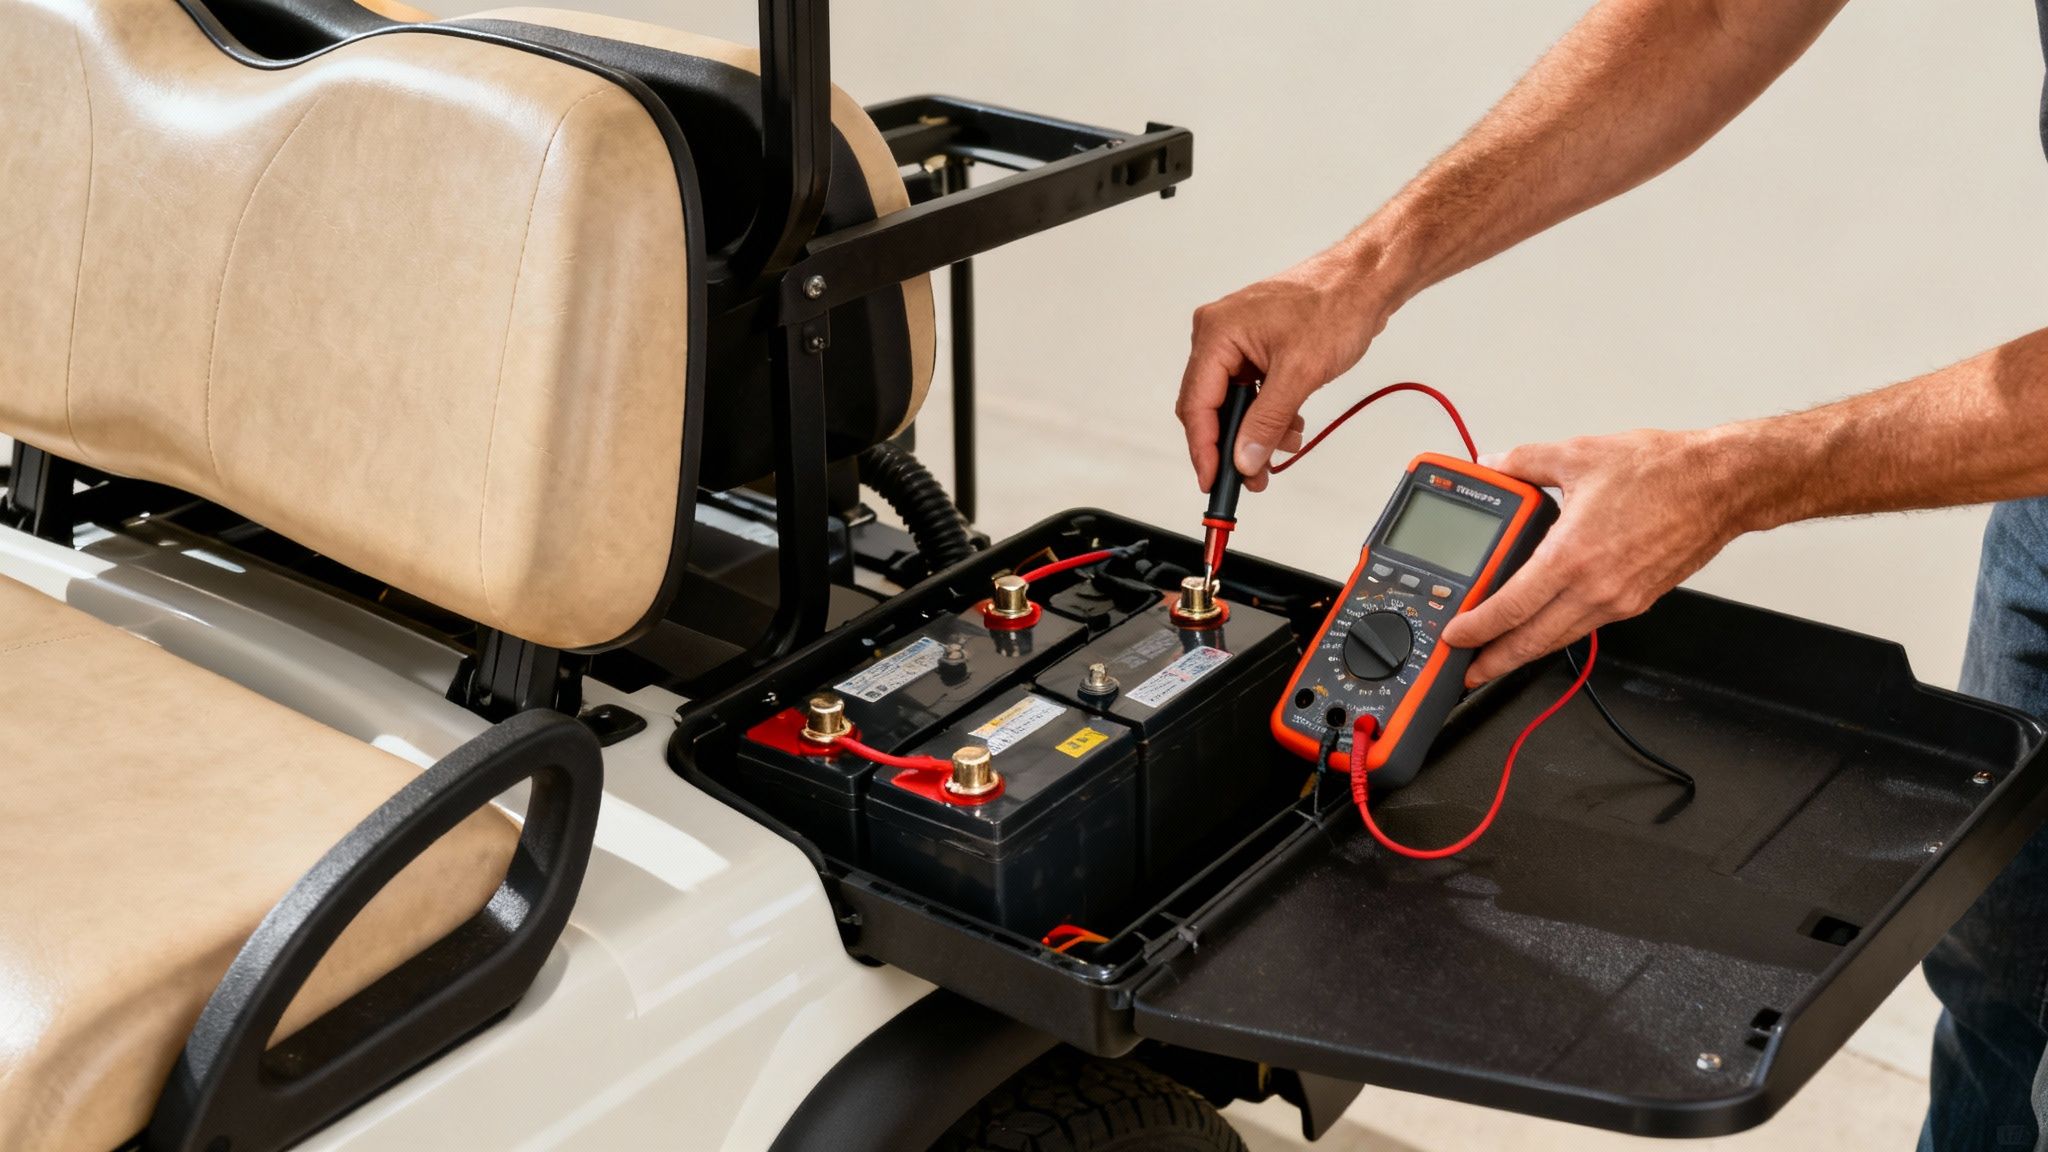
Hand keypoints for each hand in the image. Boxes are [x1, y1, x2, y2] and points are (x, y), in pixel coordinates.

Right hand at [1177, 247, 1392, 492]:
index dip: (1204, 448)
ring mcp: (1237, 340)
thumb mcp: (1300, 372)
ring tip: (1281, 446)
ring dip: (1254, 430)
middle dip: (1232, 444)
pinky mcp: (1255, 347)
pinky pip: (1249, 390)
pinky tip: (1288, 425)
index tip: (1213, 480)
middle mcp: (1219, 334)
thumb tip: (1245, 457)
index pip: (1197, 403)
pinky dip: (1266, 413)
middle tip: (1250, 476)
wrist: (1365, 282)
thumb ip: (1267, 421)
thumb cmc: (1336, 304)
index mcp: (1217, 332)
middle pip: (1209, 406)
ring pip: (1231, 402)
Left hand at [1439, 428, 1752, 685]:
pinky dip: (1558, 632)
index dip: (1478, 628)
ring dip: (1525, 652)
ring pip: (1561, 638)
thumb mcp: (1579, 454)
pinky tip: (1544, 626)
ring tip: (1498, 656)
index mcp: (1573, 555)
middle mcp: (1597, 587)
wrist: (1723, 484)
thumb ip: (1525, 461)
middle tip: (1466, 670)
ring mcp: (1620, 600)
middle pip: (1533, 640)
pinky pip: (1587, 625)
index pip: (1511, 606)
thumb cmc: (1664, 471)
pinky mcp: (1638, 600)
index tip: (1455, 636)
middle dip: (1495, 660)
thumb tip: (1494, 465)